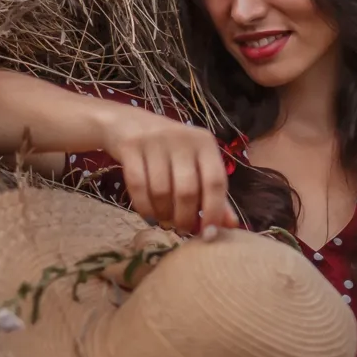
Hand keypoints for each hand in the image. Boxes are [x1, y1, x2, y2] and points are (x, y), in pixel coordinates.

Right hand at [98, 107, 238, 236]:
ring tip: (165, 220)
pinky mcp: (131, 147)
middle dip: (185, 218)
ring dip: (163, 214)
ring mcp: (155, 141)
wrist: (126, 122)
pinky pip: (138, 186)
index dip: (213, 211)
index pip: (215, 181)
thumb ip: (212, 192)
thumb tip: (230, 225)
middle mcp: (183, 139)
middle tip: (182, 229)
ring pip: (161, 191)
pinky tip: (148, 214)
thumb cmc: (168, 148)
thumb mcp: (194, 163)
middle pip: (187, 191)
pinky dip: (144, 207)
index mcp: (205, 143)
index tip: (208, 234)